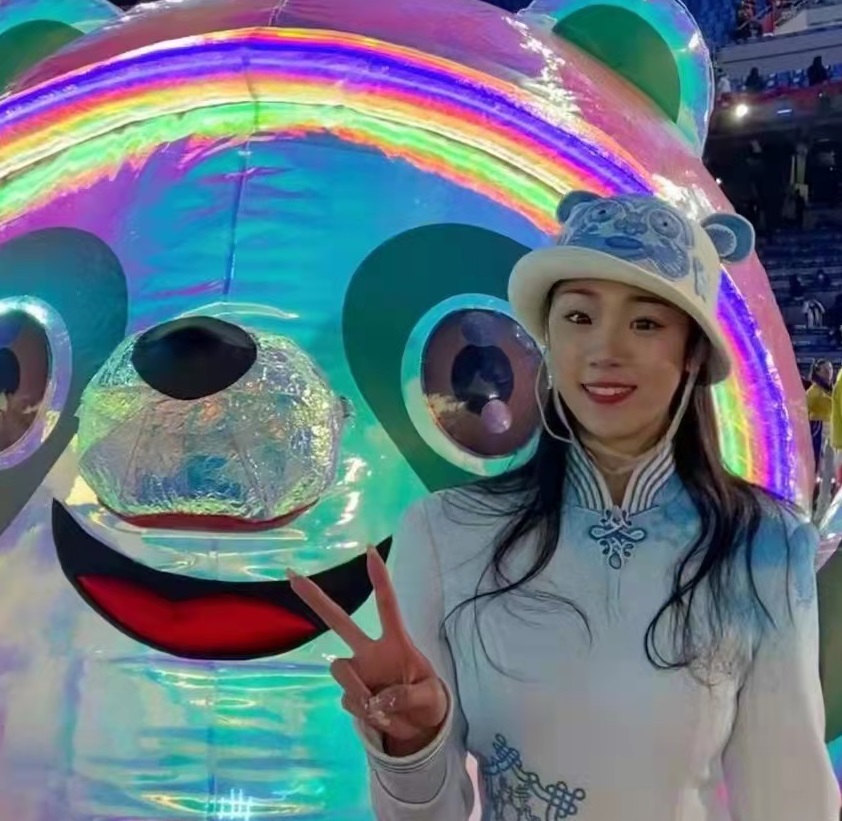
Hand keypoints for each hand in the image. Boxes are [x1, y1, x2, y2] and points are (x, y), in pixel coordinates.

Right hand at [288, 547, 447, 756]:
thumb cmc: (428, 702)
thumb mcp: (431, 698)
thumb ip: (409, 696)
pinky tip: (382, 718)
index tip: (370, 550)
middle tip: (292, 575)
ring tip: (384, 709)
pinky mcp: (352, 695)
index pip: (387, 605)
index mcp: (396, 642)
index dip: (379, 579)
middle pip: (340, 621)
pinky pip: (349, 701)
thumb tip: (378, 700)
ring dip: (358, 689)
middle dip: (315, 598)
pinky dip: (365, 713)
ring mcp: (359, 672)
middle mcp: (371, 652)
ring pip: (339, 669)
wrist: (419, 730)